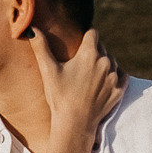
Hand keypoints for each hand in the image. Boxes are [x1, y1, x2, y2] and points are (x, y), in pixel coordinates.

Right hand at [30, 27, 123, 151]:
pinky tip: (102, 82)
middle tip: (79, 65)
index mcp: (89, 53)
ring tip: (89, 76)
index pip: (93, 33)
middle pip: (101, 47)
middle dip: (92, 52)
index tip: (78, 45)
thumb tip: (30, 29)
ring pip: (111, 61)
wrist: (75, 124)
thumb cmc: (60, 96)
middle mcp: (106, 61)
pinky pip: (121, 74)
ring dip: (103, 64)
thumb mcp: (48, 70)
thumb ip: (41, 47)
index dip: (85, 37)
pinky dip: (114, 75)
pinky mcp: (120, 89)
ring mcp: (114, 76)